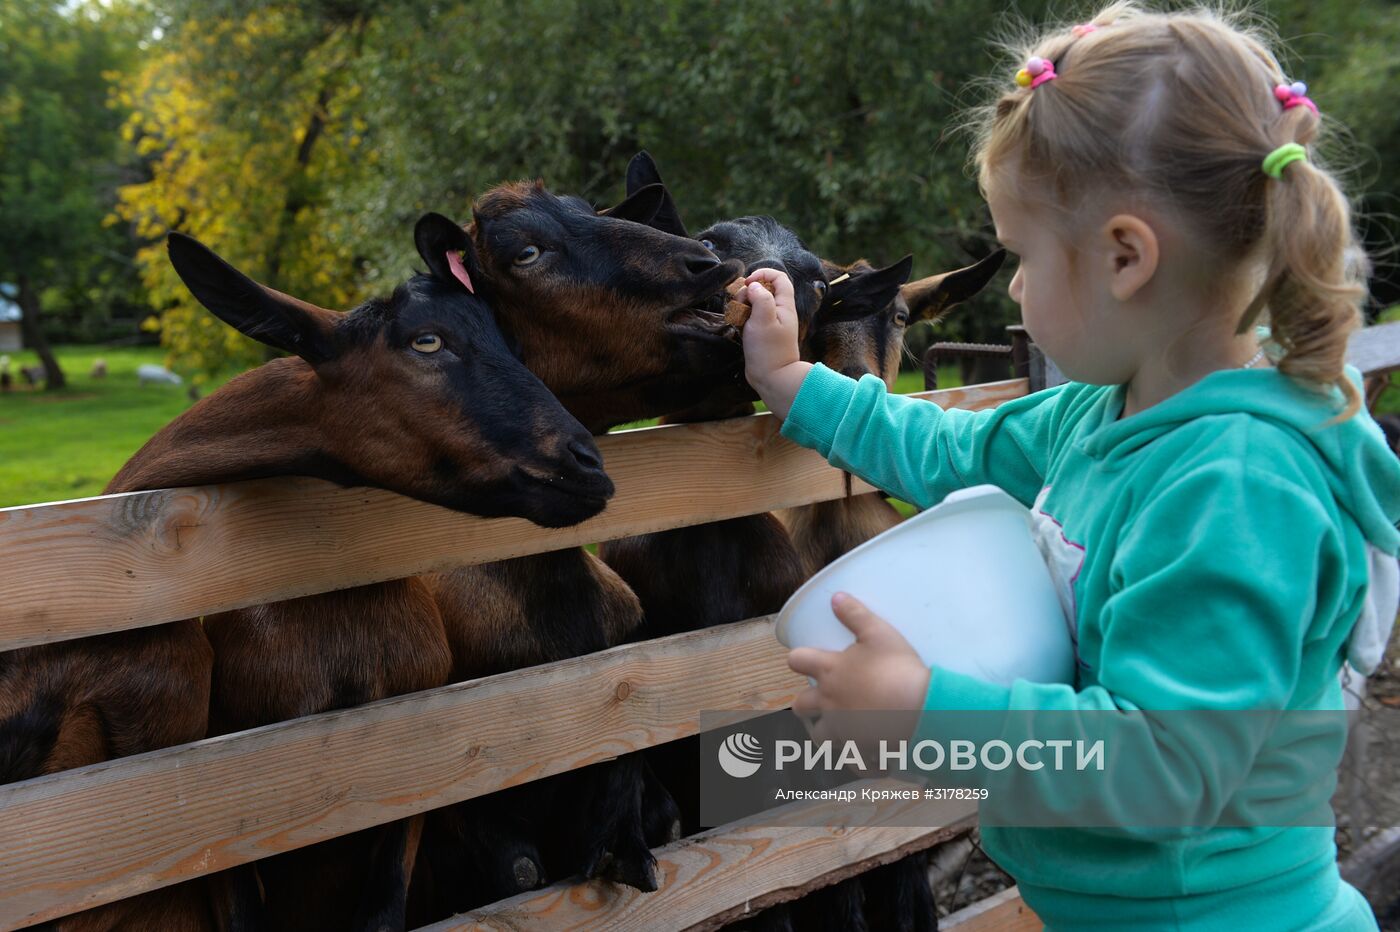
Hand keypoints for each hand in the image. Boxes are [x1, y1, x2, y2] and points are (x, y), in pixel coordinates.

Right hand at [740, 268, 809, 418]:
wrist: (772, 378)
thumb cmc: (769, 350)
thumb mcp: (764, 320)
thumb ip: (761, 298)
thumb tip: (753, 286)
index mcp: (784, 305)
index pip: (779, 277)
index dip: (763, 274)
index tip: (748, 283)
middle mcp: (778, 312)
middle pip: (763, 289)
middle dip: (748, 291)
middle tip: (740, 304)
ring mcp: (769, 323)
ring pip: (754, 303)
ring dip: (742, 306)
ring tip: (738, 317)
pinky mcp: (761, 333)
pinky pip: (749, 318)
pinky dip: (741, 318)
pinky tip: (738, 327)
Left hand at [788, 592, 930, 758]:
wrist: (921, 711)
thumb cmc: (899, 668)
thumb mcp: (880, 634)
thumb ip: (856, 615)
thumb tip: (836, 596)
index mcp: (830, 673)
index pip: (797, 661)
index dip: (799, 659)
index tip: (804, 660)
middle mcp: (829, 704)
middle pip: (800, 707)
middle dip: (805, 704)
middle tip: (819, 700)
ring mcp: (842, 731)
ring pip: (819, 738)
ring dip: (825, 733)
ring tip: (839, 730)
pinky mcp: (858, 752)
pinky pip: (850, 761)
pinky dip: (856, 759)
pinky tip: (866, 755)